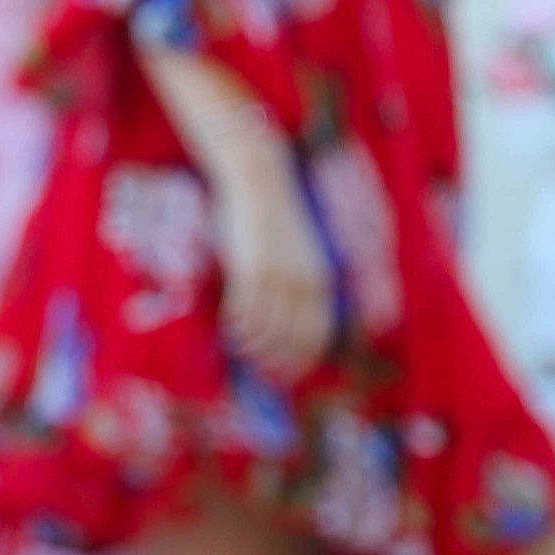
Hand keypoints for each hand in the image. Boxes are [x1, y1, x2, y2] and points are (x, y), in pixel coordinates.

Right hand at [209, 136, 333, 381]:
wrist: (261, 179)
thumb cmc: (277, 216)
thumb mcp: (299, 251)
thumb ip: (298, 283)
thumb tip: (283, 318)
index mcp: (322, 276)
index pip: (318, 330)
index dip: (304, 356)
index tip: (292, 373)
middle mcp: (305, 279)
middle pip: (294, 335)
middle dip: (281, 360)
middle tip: (267, 375)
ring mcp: (277, 274)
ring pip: (268, 326)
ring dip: (256, 347)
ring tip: (246, 355)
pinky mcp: (251, 266)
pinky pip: (245, 309)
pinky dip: (239, 327)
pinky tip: (232, 333)